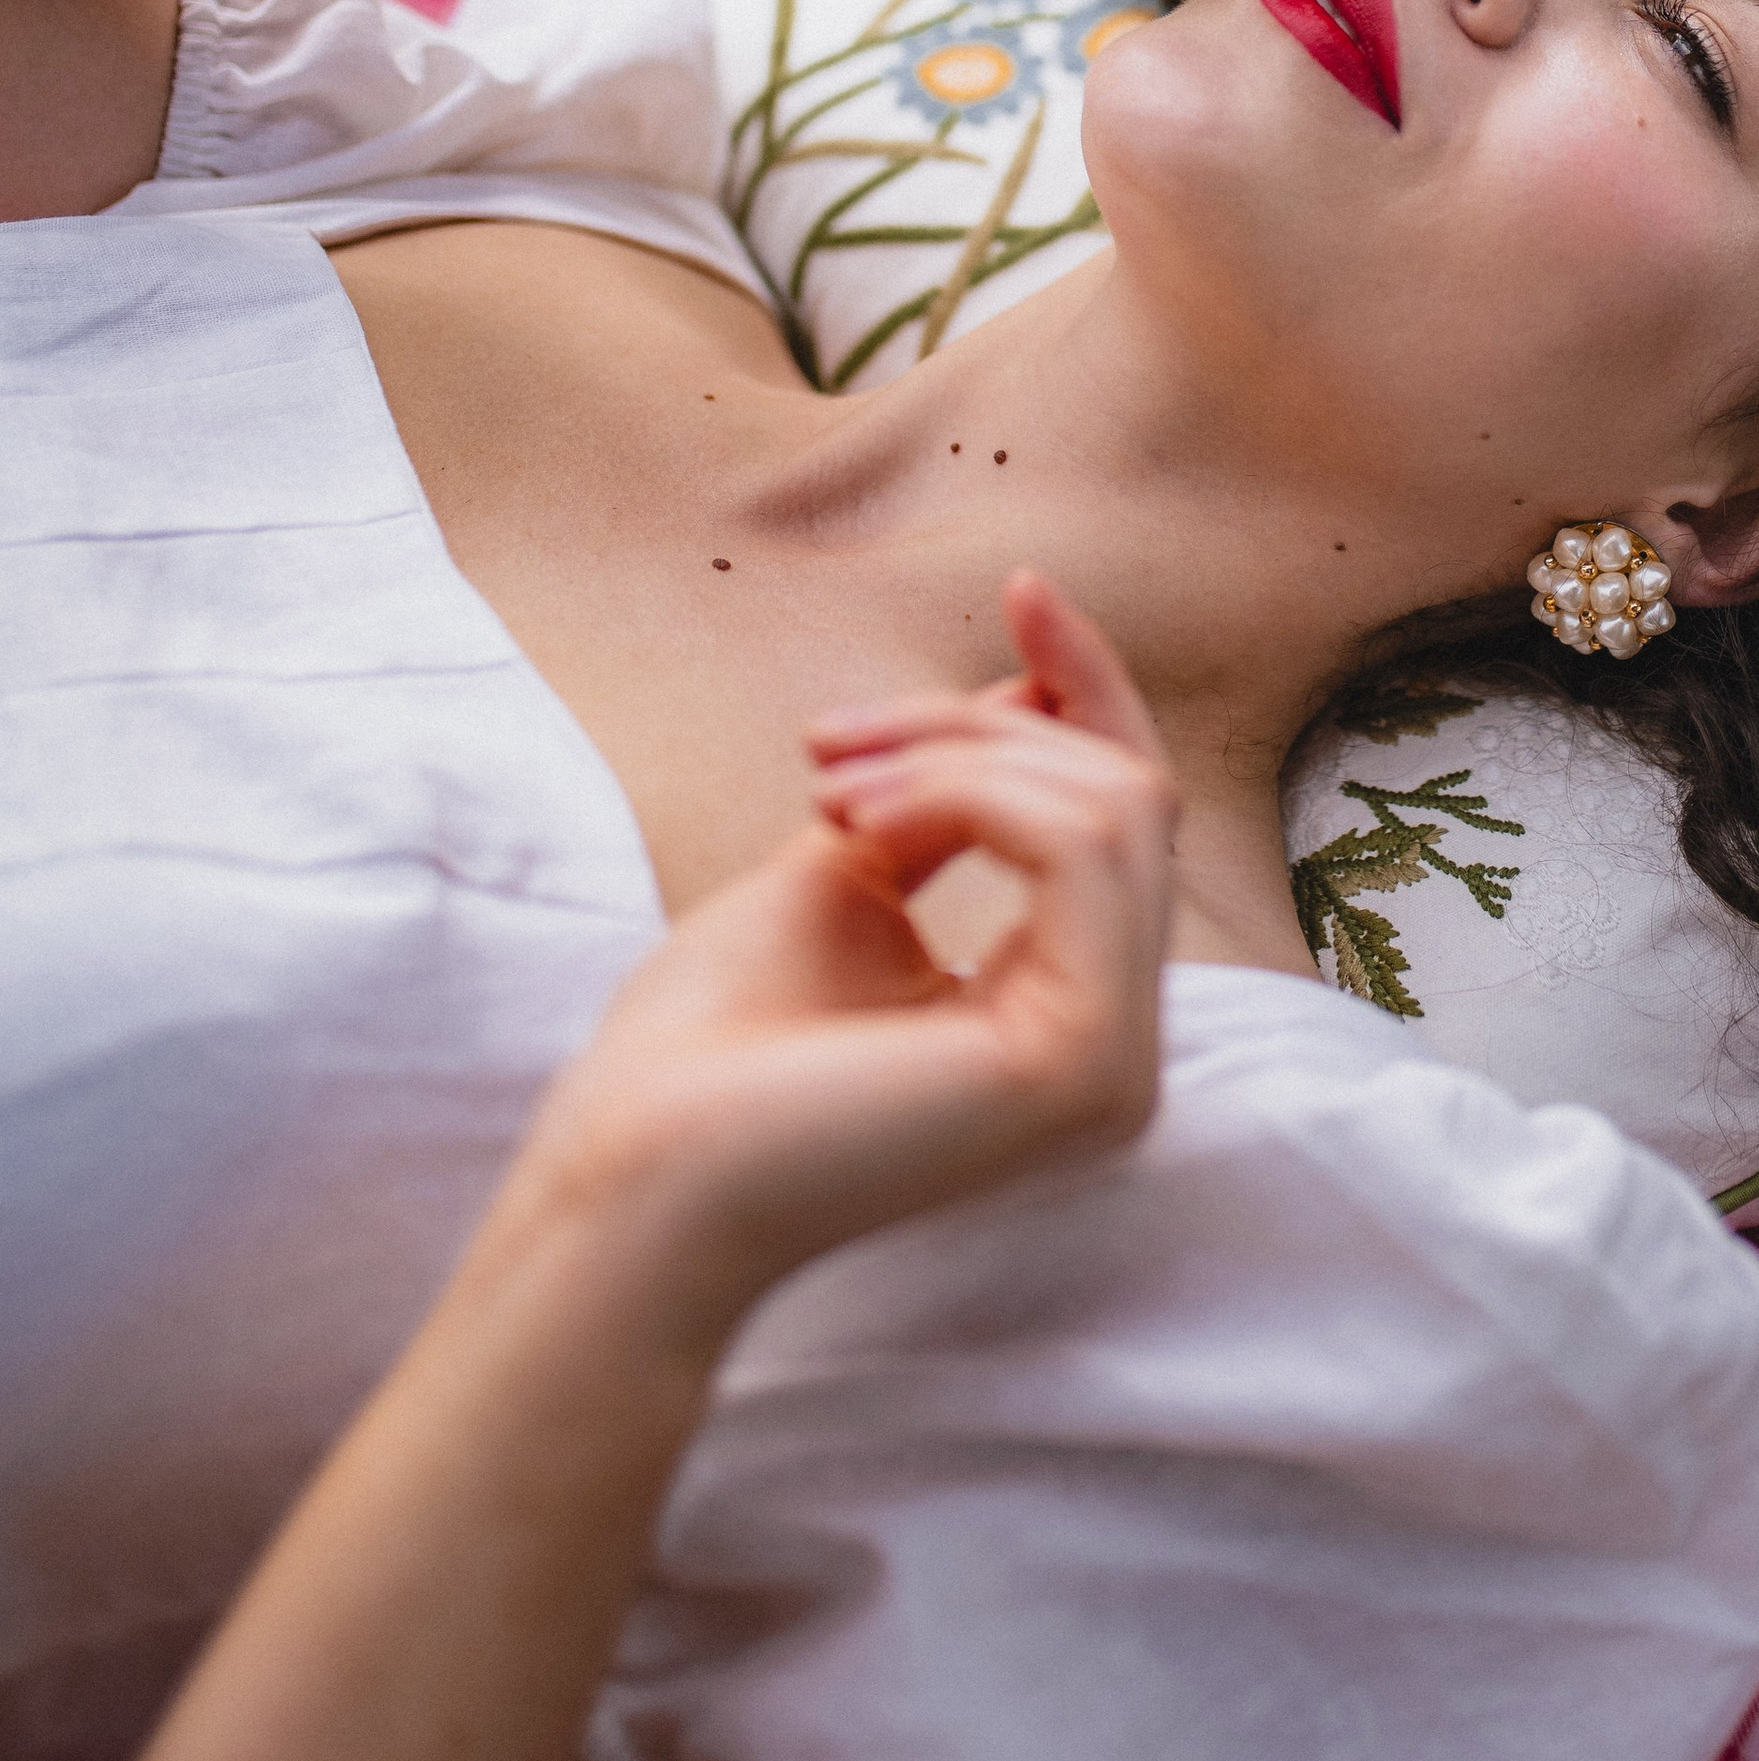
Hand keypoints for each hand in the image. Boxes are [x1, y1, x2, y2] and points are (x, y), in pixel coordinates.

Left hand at [512, 574, 1174, 1352]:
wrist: (629, 1174)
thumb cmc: (705, 1050)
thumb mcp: (849, 873)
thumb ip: (950, 797)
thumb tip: (1032, 688)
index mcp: (1065, 1012)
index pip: (1126, 822)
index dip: (1091, 692)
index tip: (1026, 585)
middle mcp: (1117, 1050)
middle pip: (1126, 795)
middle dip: (978, 725)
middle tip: (827, 746)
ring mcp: (1117, 1067)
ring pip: (1114, 805)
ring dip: (958, 757)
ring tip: (830, 796)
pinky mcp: (1089, 1061)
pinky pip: (1082, 847)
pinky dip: (970, 796)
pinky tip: (862, 832)